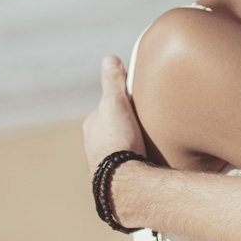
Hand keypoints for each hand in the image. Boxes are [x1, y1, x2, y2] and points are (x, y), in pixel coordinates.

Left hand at [82, 54, 145, 174]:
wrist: (123, 183)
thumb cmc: (119, 140)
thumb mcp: (116, 103)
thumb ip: (113, 81)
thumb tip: (110, 58)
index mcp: (91, 126)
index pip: (107, 107)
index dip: (123, 102)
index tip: (138, 102)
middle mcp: (92, 146)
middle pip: (112, 128)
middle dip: (126, 126)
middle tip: (146, 124)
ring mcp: (102, 164)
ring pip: (118, 148)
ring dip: (130, 145)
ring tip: (148, 144)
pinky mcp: (114, 180)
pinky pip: (125, 165)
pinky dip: (133, 161)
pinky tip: (146, 162)